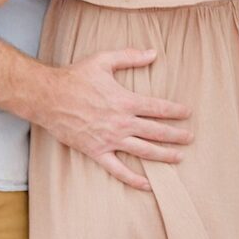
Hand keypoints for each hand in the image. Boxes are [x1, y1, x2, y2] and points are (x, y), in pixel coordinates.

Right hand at [36, 47, 192, 189]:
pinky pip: (118, 170)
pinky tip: (148, 185)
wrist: (48, 97)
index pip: (159, 107)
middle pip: (156, 131)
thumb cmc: (75, 77)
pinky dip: (134, 179)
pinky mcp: (97, 152)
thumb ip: (130, 56)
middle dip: (176, 135)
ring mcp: (110, 139)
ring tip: (179, 157)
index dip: (176, 111)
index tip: (187, 113)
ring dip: (164, 156)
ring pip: (144, 151)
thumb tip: (153, 53)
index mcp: (125, 101)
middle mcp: (121, 122)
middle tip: (190, 138)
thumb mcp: (103, 60)